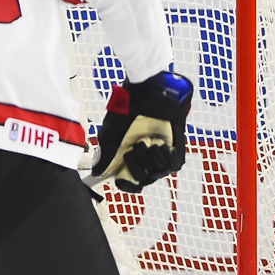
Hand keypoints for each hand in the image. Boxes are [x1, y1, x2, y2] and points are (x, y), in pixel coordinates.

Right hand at [90, 72, 192, 192]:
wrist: (148, 91)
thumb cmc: (128, 108)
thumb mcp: (111, 132)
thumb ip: (106, 154)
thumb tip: (97, 172)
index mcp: (129, 155)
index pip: (129, 181)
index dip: (126, 183)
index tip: (122, 179)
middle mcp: (146, 156)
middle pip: (144, 179)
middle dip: (136, 167)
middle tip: (132, 150)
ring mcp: (161, 152)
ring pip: (158, 173)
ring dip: (149, 161)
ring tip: (144, 143)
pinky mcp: (176, 146)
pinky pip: (173, 165)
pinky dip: (164, 158)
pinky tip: (157, 144)